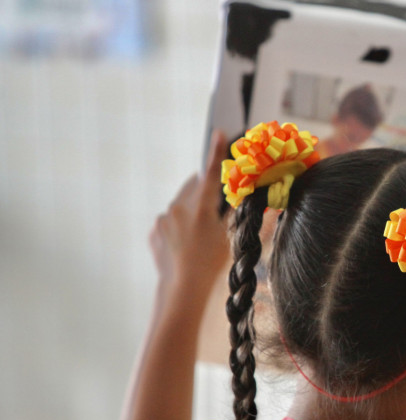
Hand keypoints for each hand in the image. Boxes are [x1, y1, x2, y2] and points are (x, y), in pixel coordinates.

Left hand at [149, 130, 229, 292]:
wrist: (182, 287)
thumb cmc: (211, 264)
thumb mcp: (228, 237)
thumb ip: (230, 213)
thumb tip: (237, 198)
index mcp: (199, 207)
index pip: (211, 174)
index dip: (216, 152)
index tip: (218, 132)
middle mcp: (178, 208)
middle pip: (193, 187)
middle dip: (204, 189)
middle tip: (216, 203)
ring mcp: (163, 220)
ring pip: (181, 205)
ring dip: (191, 211)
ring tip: (201, 235)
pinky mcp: (155, 231)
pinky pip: (169, 221)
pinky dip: (179, 226)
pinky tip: (187, 245)